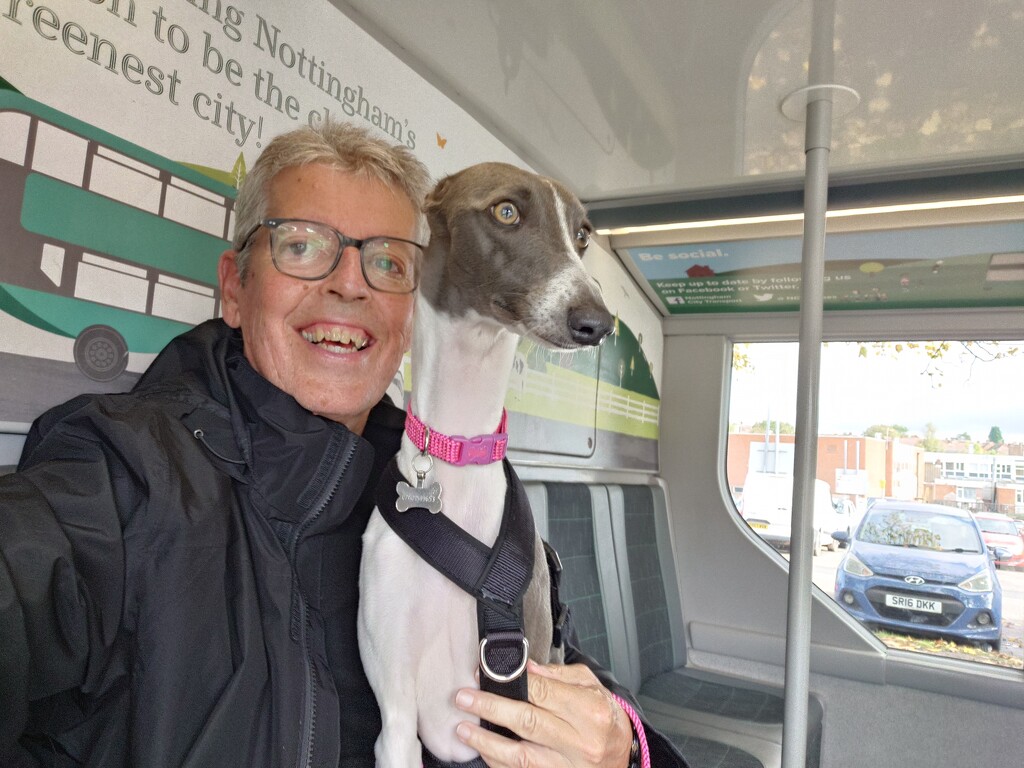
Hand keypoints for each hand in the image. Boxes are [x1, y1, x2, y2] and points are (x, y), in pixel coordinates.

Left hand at [454, 660, 632, 766]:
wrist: (624, 757)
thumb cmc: (606, 719)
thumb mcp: (592, 687)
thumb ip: (559, 676)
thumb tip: (526, 668)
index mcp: (589, 711)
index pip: (543, 692)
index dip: (510, 682)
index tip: (484, 674)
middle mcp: (580, 742)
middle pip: (527, 721)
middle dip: (490, 708)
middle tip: (464, 698)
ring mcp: (568, 767)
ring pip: (519, 755)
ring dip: (486, 742)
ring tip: (463, 729)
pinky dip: (498, 762)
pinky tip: (483, 751)